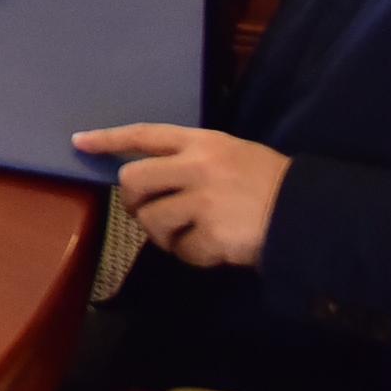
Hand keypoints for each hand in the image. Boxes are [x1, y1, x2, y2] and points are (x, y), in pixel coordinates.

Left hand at [74, 125, 289, 268]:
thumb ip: (192, 160)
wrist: (310, 214)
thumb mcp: (232, 154)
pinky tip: (211, 249)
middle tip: (150, 212)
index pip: (144, 135)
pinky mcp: (212, 234)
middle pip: (133, 181)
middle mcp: (197, 166)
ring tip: (187, 235)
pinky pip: (180, 250)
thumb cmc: (270, 183)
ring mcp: (203, 201)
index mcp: (202, 142)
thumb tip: (150, 177)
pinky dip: (191, 255)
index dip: (109, 139)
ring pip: (152, 219)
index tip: (79, 143)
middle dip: (134, 201)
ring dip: (163, 234)